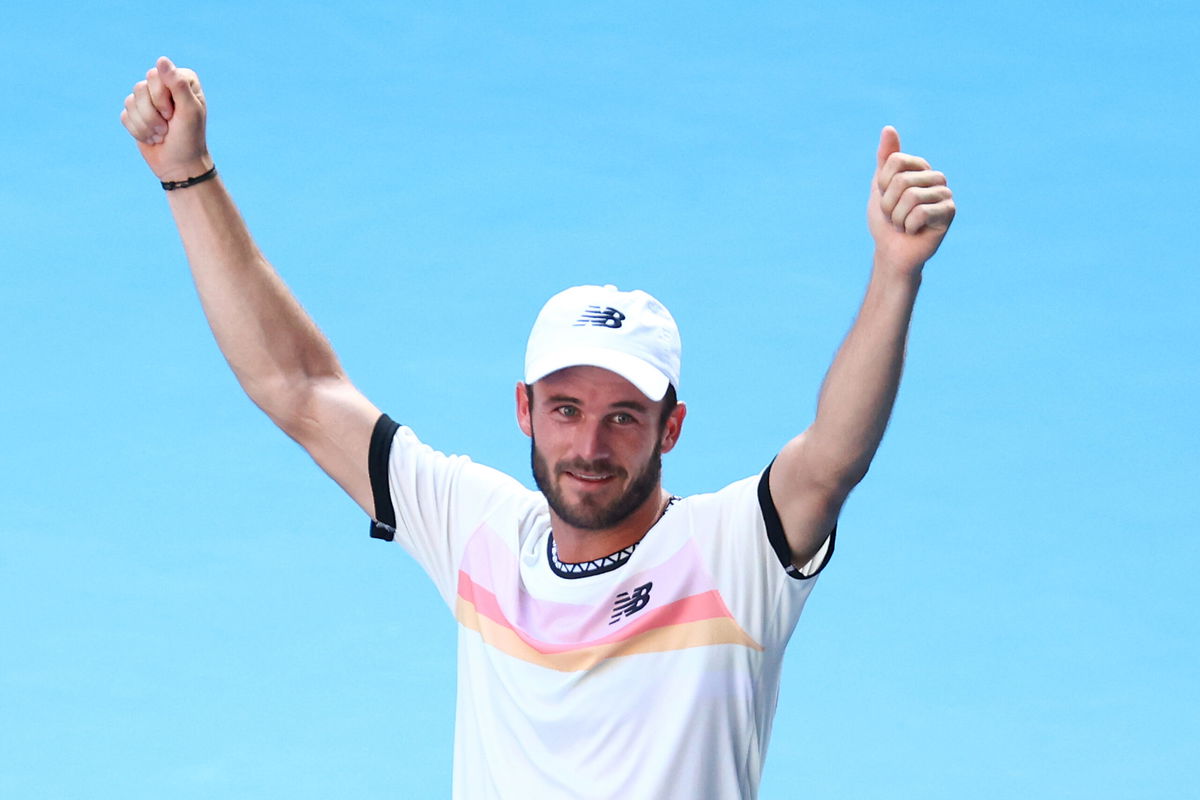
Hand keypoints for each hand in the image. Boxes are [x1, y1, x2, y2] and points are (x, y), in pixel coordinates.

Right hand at [120, 57, 211, 182]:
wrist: (180, 165)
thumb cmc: (190, 138)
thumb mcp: (189, 111)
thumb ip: (178, 84)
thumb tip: (161, 59)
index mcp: (182, 80)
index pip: (156, 76)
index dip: (162, 98)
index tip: (175, 114)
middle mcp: (164, 86)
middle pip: (140, 87)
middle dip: (153, 113)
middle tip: (169, 125)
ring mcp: (149, 99)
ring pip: (130, 101)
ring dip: (146, 124)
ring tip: (162, 134)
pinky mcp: (136, 114)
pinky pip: (125, 115)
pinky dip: (138, 131)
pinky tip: (152, 138)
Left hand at [867, 126, 954, 277]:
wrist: (892, 251)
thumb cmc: (886, 220)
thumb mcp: (880, 187)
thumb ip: (885, 158)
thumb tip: (888, 128)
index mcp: (919, 168)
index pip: (895, 161)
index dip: (882, 184)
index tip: (886, 197)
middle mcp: (935, 177)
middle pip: (902, 180)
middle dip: (888, 204)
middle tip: (894, 216)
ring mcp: (945, 194)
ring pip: (910, 197)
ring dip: (897, 217)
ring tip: (903, 224)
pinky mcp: (949, 212)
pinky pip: (920, 212)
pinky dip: (908, 226)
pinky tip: (914, 231)